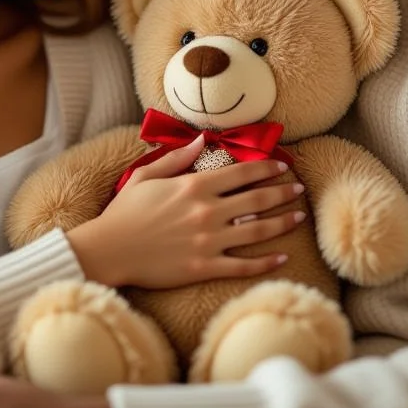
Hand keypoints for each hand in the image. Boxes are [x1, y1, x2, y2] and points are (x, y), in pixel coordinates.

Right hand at [68, 138, 303, 288]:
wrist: (108, 250)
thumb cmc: (124, 212)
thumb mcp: (146, 176)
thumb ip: (177, 158)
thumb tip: (201, 140)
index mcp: (194, 186)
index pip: (241, 173)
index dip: (266, 168)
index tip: (282, 166)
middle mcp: (207, 211)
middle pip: (257, 198)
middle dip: (282, 192)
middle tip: (298, 189)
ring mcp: (208, 241)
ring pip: (258, 230)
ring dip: (283, 222)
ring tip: (299, 217)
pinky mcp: (204, 267)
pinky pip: (243, 265)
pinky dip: (266, 262)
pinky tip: (282, 257)